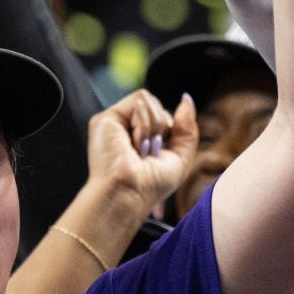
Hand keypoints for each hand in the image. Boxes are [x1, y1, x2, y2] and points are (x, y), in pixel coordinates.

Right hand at [86, 90, 198, 216]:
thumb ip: (187, 127)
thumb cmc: (150, 186)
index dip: (168, 131)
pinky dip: (144, 124)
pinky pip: (140, 101)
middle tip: (148, 154)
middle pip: (156, 105)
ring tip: (139, 151)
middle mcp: (124, 127)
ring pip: (149, 100)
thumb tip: (186, 98)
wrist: (128, 195)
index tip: (157, 156)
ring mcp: (114, 122)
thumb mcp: (180, 157)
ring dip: (153, 128)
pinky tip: (134, 144)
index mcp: (137, 136)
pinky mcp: (106, 119)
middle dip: (161, 129)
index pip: (162, 116)